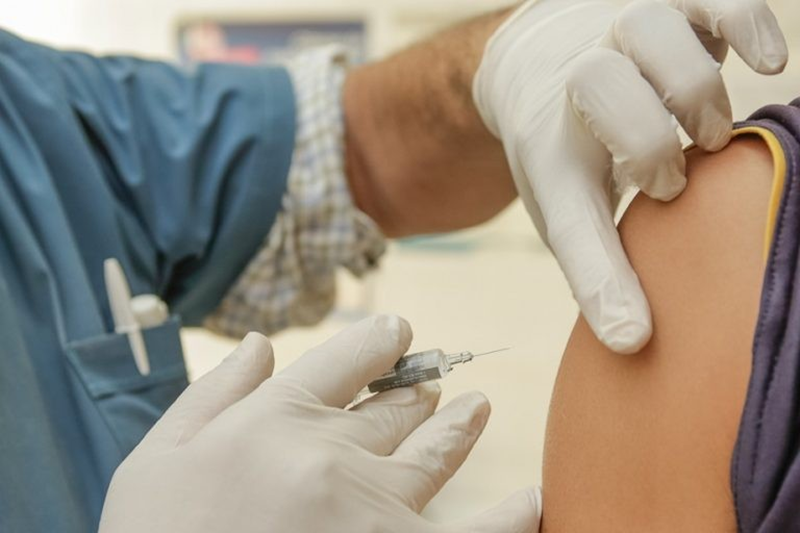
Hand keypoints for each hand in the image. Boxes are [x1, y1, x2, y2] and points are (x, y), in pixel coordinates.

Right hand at [99, 315, 541, 532]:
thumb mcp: (159, 460)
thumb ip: (213, 394)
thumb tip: (261, 343)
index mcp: (278, 419)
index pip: (343, 360)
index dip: (375, 341)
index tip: (396, 332)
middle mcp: (335, 454)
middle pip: (391, 408)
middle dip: (414, 389)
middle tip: (434, 381)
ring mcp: (374, 509)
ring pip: (432, 455)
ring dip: (458, 428)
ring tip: (476, 409)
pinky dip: (509, 519)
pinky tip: (533, 501)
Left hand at [473, 0, 786, 352]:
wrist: (538, 61)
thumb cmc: (570, 149)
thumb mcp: (572, 207)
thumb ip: (601, 260)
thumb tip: (632, 340)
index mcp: (548, 150)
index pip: (571, 215)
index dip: (603, 277)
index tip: (632, 335)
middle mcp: (578, 81)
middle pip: (604, 87)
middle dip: (649, 141)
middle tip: (670, 180)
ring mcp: (619, 31)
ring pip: (653, 31)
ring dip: (695, 90)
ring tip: (708, 133)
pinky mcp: (669, 3)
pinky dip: (745, 23)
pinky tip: (768, 59)